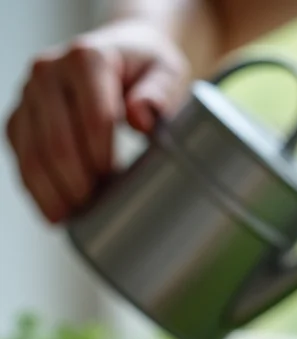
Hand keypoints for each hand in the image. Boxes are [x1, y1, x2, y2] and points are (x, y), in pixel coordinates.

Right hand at [4, 21, 188, 222]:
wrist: (122, 53)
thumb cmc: (147, 70)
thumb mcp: (166, 72)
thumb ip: (159, 92)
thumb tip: (139, 118)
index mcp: (86, 58)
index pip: (93, 117)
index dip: (102, 156)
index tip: (116, 181)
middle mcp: (48, 70)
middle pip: (58, 140)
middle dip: (77, 182)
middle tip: (99, 207)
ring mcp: (29, 94)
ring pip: (33, 152)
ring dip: (53, 192)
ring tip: (76, 218)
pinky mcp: (21, 115)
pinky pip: (21, 156)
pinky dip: (36, 189)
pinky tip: (54, 213)